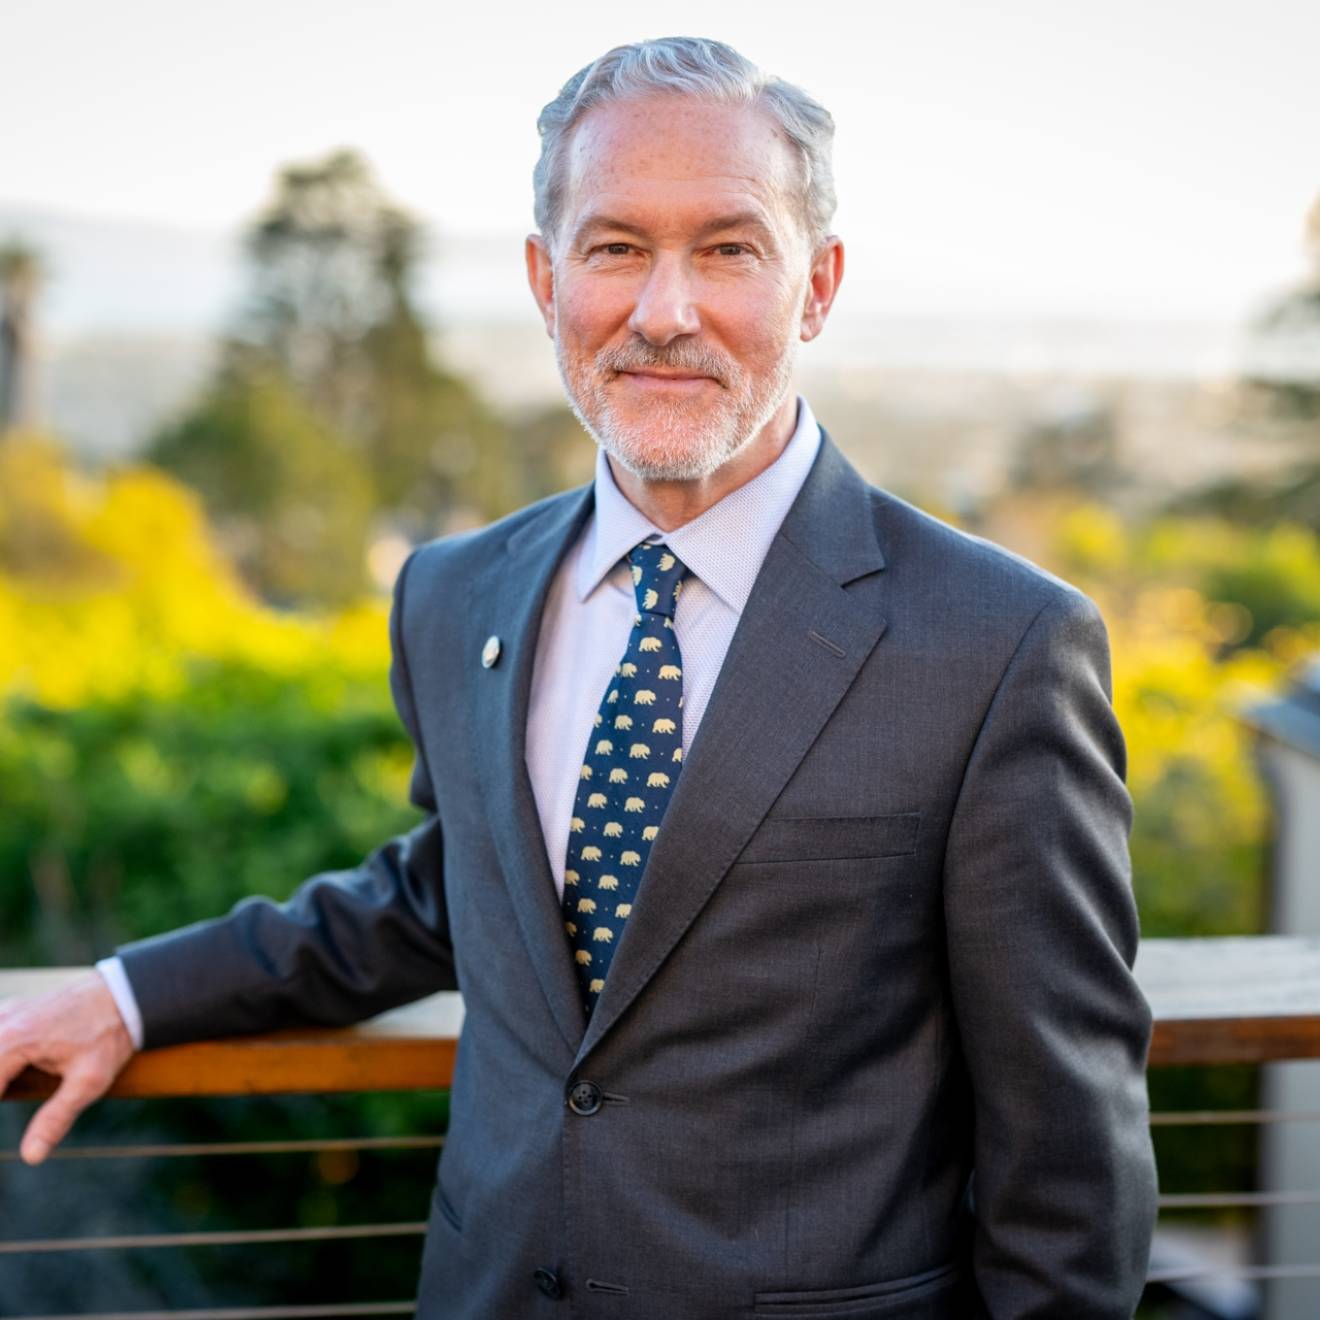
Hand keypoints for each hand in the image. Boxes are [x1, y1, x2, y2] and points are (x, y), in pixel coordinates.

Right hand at [0, 972, 135, 1164]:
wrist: (128, 992)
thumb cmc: (110, 1034)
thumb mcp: (89, 1081)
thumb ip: (56, 1118)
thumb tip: (31, 1157)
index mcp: (14, 1042)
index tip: (18, 1102)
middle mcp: (3, 1023)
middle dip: (1, 1088)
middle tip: (20, 1095)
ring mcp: (7, 1013)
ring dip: (1, 1076)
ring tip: (17, 1088)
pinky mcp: (14, 1011)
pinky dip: (2, 1057)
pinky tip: (12, 1075)